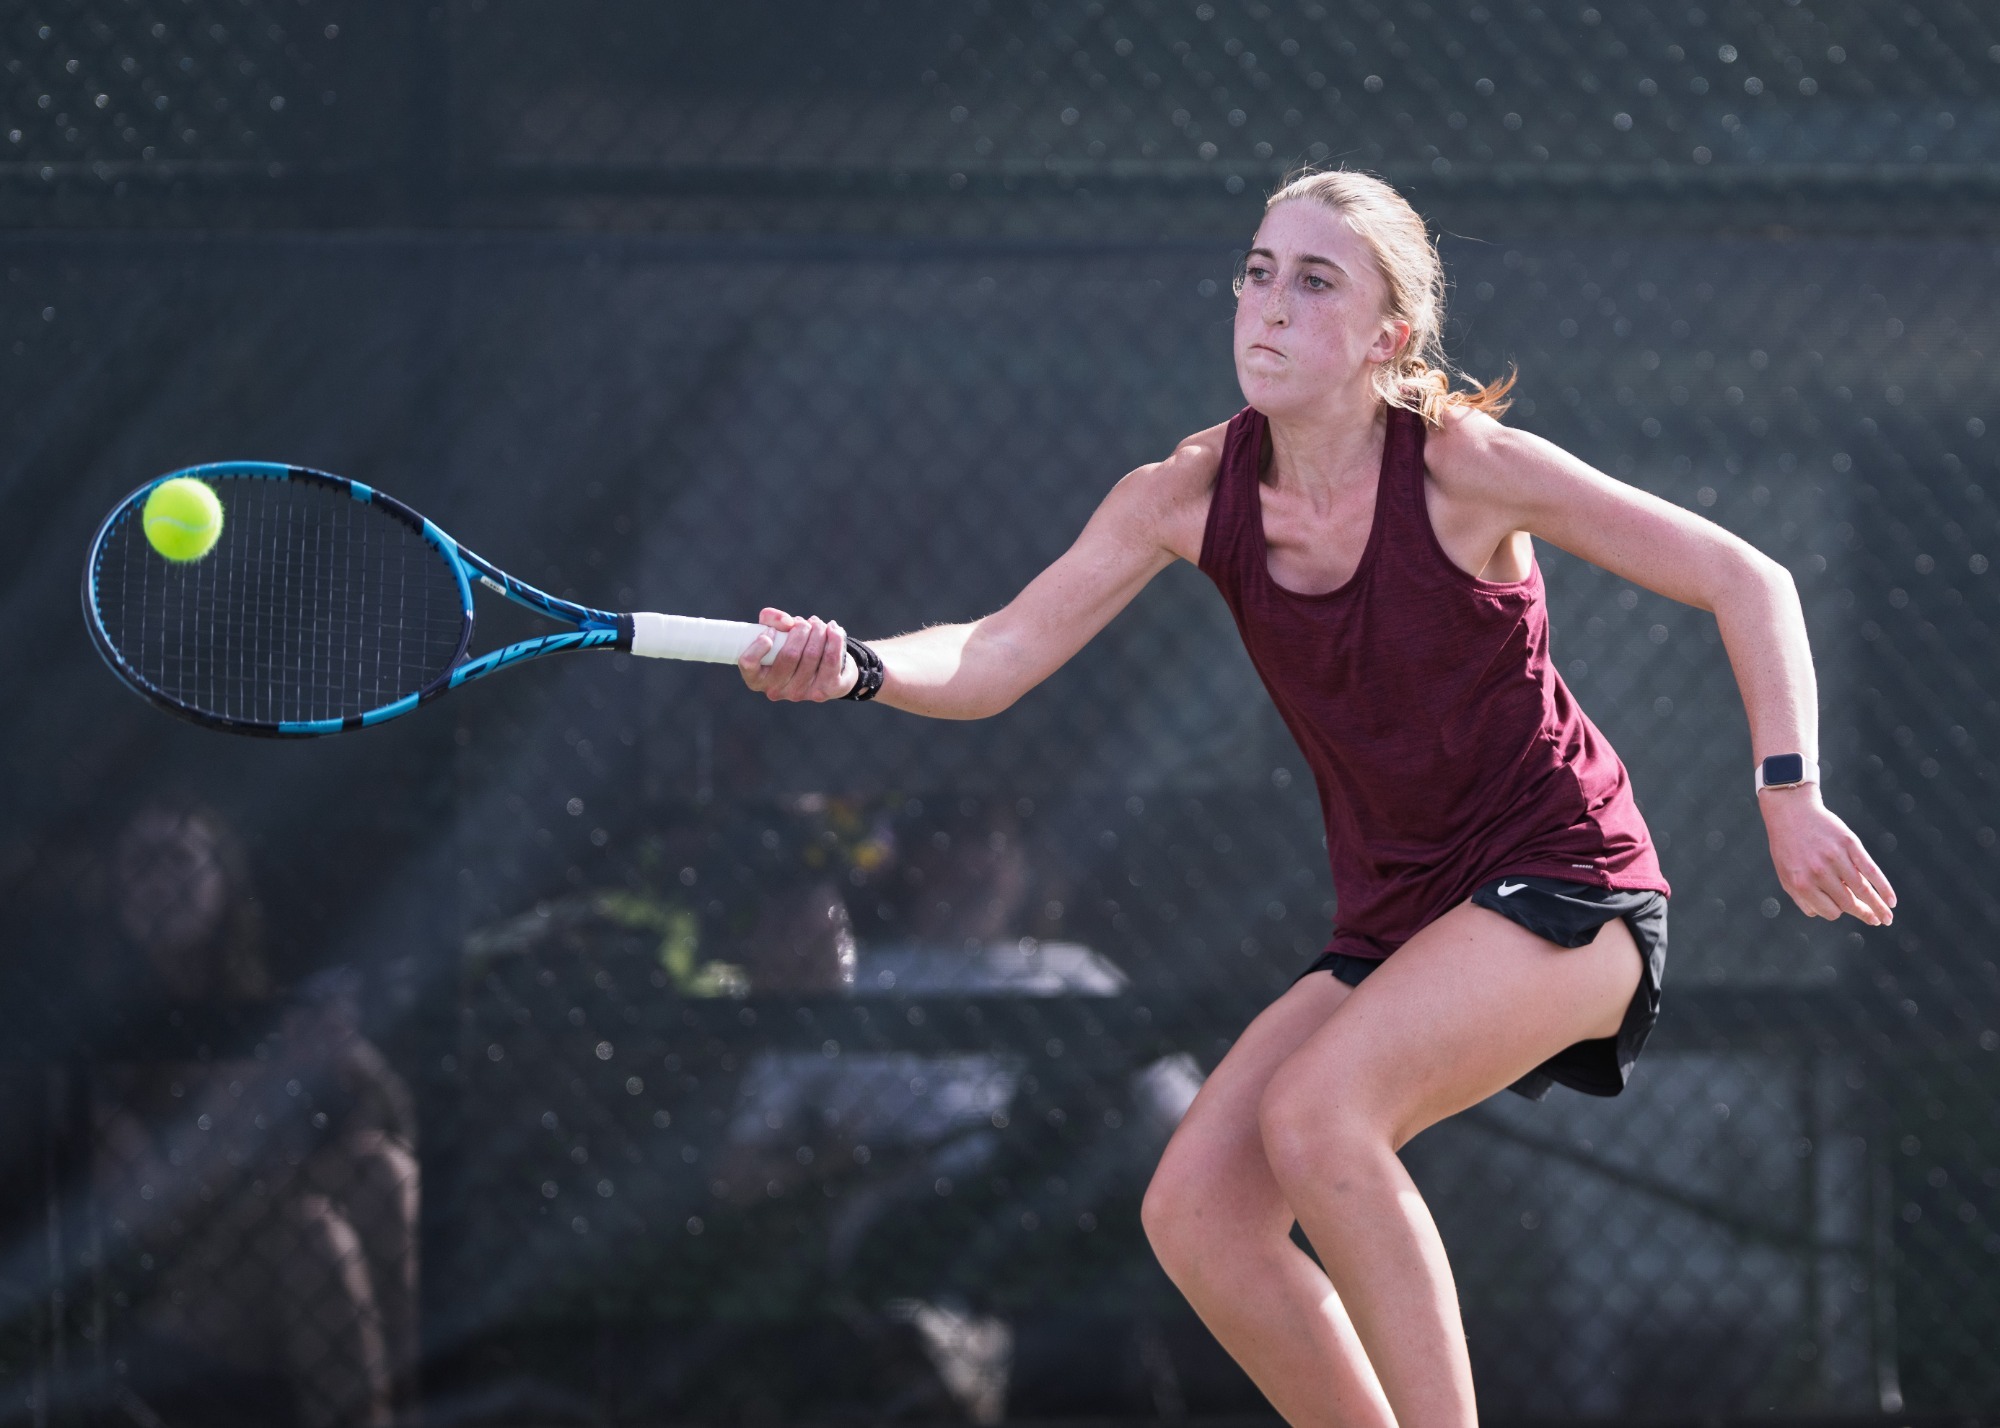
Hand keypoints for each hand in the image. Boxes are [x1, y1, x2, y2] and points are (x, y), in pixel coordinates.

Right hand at [737, 607, 857, 701]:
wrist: (825, 670)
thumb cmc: (791, 648)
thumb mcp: (775, 632)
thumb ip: (771, 619)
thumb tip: (787, 622)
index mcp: (757, 679)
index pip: (748, 664)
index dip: (758, 645)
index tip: (770, 633)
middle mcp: (777, 690)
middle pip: (790, 654)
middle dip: (800, 630)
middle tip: (804, 623)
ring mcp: (801, 693)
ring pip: (811, 654)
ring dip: (817, 631)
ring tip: (818, 624)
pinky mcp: (826, 691)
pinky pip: (831, 660)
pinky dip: (834, 638)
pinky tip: (833, 629)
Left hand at [1760, 786, 1896, 924]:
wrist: (1791, 812)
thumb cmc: (1788, 847)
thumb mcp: (1786, 874)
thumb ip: (1801, 897)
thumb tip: (1821, 914)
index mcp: (1801, 883)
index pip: (1830, 911)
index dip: (1838, 912)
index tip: (1843, 909)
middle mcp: (1819, 872)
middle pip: (1848, 903)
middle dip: (1865, 915)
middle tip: (1877, 922)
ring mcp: (1836, 858)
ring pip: (1862, 890)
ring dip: (1878, 907)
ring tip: (1887, 919)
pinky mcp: (1850, 844)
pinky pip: (1871, 870)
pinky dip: (1884, 887)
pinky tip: (1891, 901)